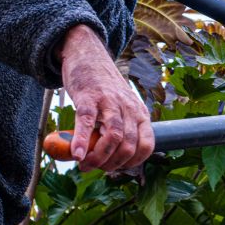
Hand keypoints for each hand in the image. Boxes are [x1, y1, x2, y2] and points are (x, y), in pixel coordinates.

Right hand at [58, 25, 153, 170]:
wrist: (89, 56)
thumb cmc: (103, 88)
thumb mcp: (121, 107)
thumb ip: (120, 128)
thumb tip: (108, 158)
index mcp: (140, 113)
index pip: (147, 145)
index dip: (133, 162)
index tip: (117, 168)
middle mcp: (129, 108)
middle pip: (129, 145)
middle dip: (112, 164)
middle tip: (95, 168)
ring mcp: (110, 102)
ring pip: (114, 136)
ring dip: (100, 157)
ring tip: (85, 165)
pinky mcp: (89, 97)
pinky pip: (87, 122)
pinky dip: (83, 141)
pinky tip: (77, 154)